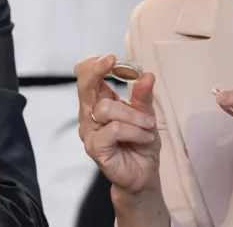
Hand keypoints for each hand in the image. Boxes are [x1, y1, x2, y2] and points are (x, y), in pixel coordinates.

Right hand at [76, 54, 160, 195]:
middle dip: (96, 70)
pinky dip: (134, 131)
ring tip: (149, 125)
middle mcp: (90, 113)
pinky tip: (144, 137)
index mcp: (99, 100)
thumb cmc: (140, 143)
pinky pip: (114, 129)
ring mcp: (90, 131)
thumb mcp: (146, 114)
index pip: (85, 76)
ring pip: (106, 108)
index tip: (112, 58)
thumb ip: (143, 96)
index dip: (94, 64)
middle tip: (112, 61)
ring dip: (134, 115)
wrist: (143, 174)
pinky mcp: (95, 147)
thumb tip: (147, 74)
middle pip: (84, 85)